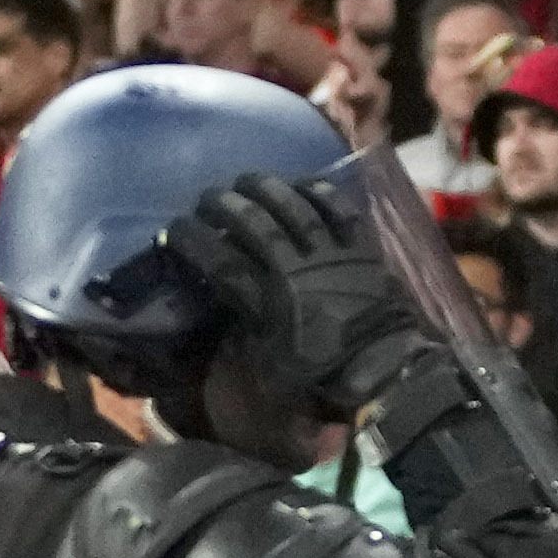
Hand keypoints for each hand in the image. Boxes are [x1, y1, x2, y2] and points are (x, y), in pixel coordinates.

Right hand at [166, 165, 393, 371]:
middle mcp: (296, 270)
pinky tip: (301, 181)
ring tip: (246, 179)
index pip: (221, 263)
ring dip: (267, 188)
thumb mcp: (269, 369)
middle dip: (225, 206)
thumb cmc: (321, 378)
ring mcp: (331, 255)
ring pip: (295, 209)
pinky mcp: (360, 249)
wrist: (383, 372)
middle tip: (207, 198)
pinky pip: (339, 210)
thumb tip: (216, 309)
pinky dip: (319, 192)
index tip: (174, 227)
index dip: (194, 240)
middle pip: (255, 224)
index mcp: (269, 304)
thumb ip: (242, 334)